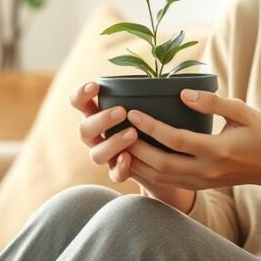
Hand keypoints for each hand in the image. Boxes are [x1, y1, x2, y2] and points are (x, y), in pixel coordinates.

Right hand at [70, 81, 195, 212]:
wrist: (169, 157)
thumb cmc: (158, 120)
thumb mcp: (153, 104)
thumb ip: (153, 93)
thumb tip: (181, 88)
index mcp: (99, 112)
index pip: (79, 101)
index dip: (81, 94)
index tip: (95, 86)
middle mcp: (98, 135)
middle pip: (84, 130)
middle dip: (100, 120)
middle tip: (121, 111)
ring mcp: (107, 155)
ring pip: (96, 154)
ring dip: (112, 143)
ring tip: (133, 134)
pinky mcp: (120, 172)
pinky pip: (114, 174)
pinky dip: (120, 167)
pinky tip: (129, 159)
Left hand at [124, 89, 260, 226]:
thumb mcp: (244, 112)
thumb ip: (213, 102)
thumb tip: (182, 93)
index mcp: (218, 151)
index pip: (176, 140)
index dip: (151, 127)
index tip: (132, 113)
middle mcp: (207, 171)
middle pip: (161, 164)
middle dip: (135, 148)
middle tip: (116, 130)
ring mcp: (203, 182)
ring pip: (161, 177)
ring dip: (137, 162)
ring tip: (117, 144)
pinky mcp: (200, 186)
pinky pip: (168, 181)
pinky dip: (148, 171)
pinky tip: (134, 157)